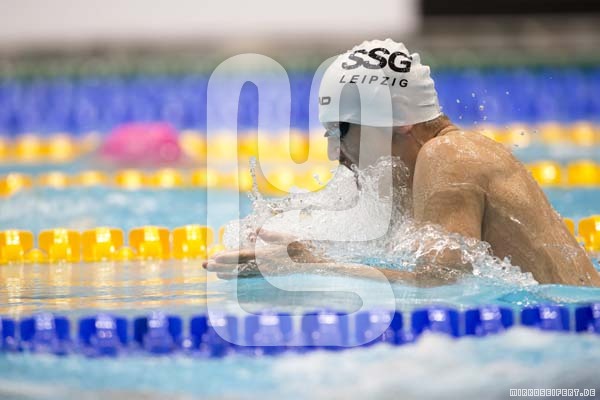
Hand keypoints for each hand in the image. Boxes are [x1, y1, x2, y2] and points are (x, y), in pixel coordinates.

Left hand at [202, 229, 325, 278]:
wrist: (312, 266)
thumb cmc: (300, 248)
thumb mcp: (288, 237)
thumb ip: (271, 234)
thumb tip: (255, 230)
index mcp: (266, 256)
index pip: (243, 256)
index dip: (228, 257)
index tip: (214, 256)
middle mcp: (263, 266)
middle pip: (237, 267)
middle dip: (220, 266)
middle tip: (204, 265)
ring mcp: (264, 272)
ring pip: (240, 273)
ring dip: (226, 272)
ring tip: (213, 273)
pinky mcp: (267, 275)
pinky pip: (247, 276)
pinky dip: (236, 276)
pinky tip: (227, 276)